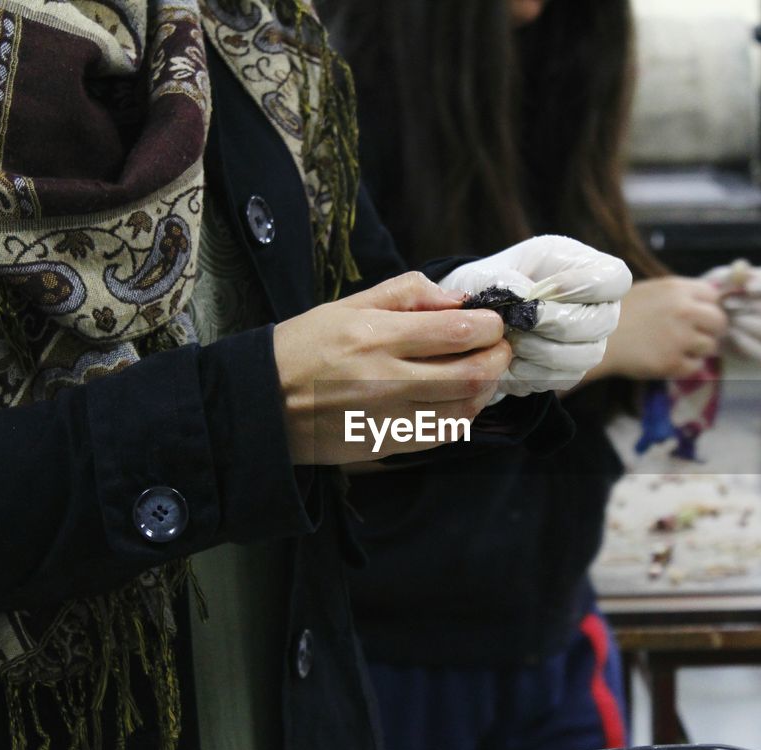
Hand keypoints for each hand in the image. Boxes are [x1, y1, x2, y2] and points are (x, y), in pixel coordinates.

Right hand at [274, 272, 511, 464]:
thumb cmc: (304, 346)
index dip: (490, 326)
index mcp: (377, 337)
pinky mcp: (387, 445)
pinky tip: (461, 399)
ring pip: (464, 409)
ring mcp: (389, 418)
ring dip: (486, 389)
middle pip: (471, 375)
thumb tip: (458, 299)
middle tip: (499, 347)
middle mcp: (387, 380)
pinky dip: (463, 415)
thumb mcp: (348, 305)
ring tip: (483, 372)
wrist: (261, 403)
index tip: (493, 321)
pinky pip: (442, 434)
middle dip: (498, 358)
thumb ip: (407, 294)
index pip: (458, 332)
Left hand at [438, 235, 630, 394]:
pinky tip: (512, 362)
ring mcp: (589, 341)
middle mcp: (596, 306)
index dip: (589, 286)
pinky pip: (566, 378)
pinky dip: (535, 373)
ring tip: (512, 342)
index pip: (615, 277)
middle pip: (604, 320)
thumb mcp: (486, 272)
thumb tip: (523, 296)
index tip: (546, 290)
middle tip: (522, 322)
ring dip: (546, 351)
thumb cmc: (488, 286)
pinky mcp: (572, 370)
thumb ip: (503, 280)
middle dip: (558, 323)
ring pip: (588, 355)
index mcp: (583, 267)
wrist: (477, 322)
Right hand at [594, 276, 728, 380]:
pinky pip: (695, 367)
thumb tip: (705, 305)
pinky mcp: (673, 363)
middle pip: (719, 322)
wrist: (597, 338)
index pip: (713, 297)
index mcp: (678, 289)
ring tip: (678, 348)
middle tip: (697, 336)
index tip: (701, 316)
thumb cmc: (619, 312)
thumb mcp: (652, 291)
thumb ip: (679, 296)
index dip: (708, 307)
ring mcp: (681, 338)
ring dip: (698, 350)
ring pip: (710, 347)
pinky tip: (668, 360)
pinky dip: (685, 366)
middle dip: (711, 330)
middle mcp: (685, 311)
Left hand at [705, 261, 760, 361]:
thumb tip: (741, 269)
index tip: (747, 286)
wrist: (711, 323)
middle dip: (749, 305)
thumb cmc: (722, 293)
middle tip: (726, 303)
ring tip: (725, 318)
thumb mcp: (722, 279)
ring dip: (745, 323)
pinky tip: (728, 334)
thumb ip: (731, 274)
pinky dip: (743, 342)